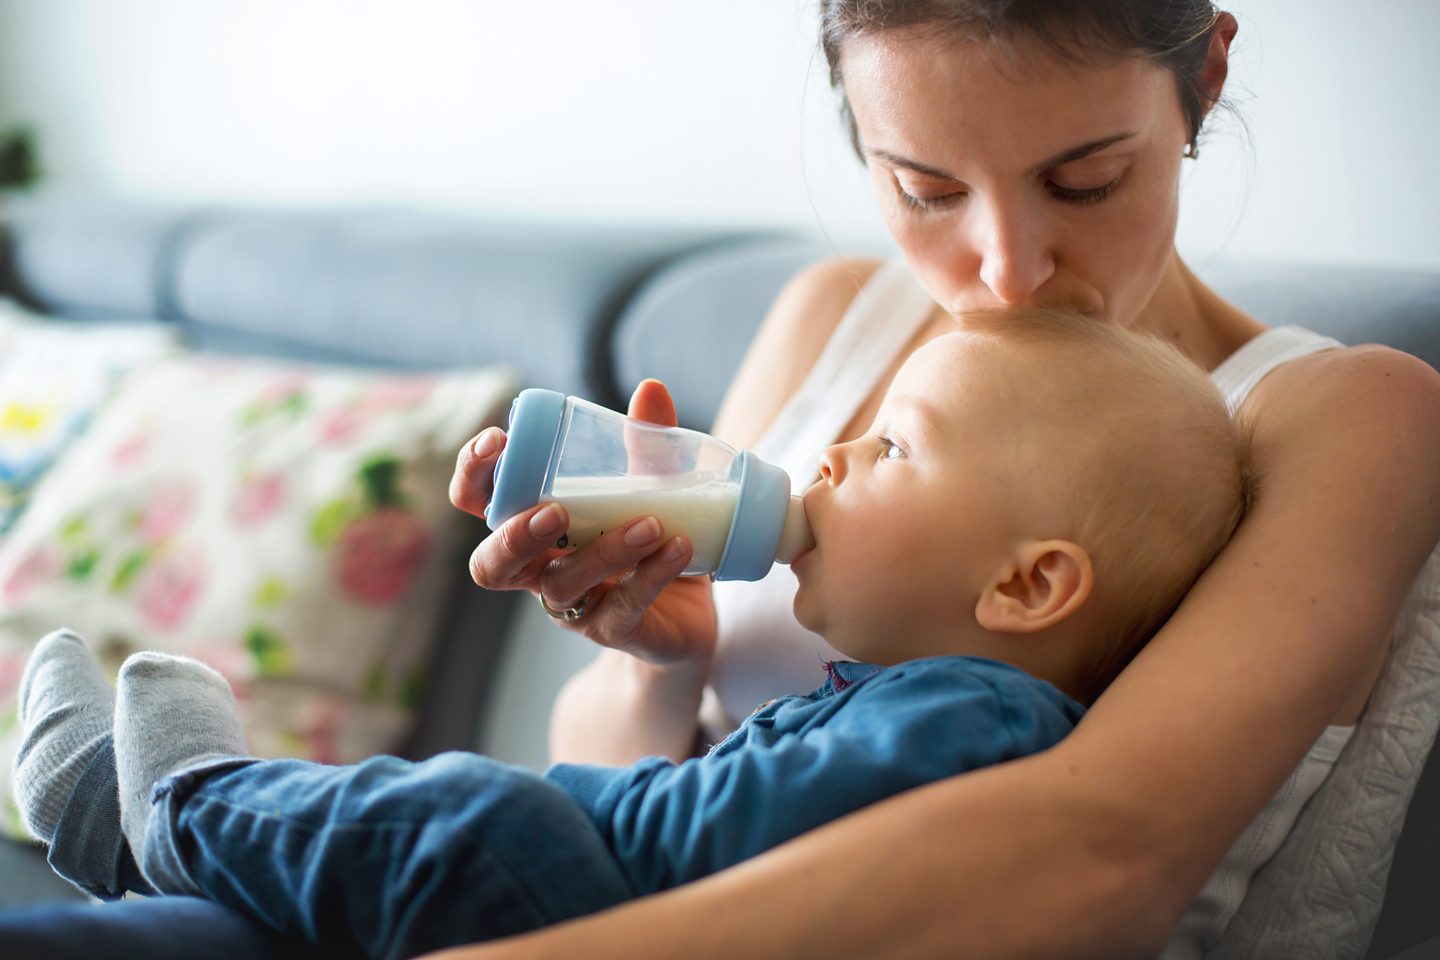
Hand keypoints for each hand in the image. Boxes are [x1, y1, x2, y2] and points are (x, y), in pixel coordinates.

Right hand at [449, 379, 717, 667]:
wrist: (690, 617)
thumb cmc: (653, 544)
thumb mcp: (653, 488)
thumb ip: (647, 444)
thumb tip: (651, 390)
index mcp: (535, 528)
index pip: (479, 504)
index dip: (472, 476)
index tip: (498, 441)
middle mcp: (542, 570)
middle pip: (492, 566)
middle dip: (515, 537)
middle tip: (554, 511)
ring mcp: (576, 607)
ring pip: (563, 586)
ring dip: (603, 551)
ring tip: (650, 523)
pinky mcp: (616, 631)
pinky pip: (622, 609)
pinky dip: (650, 575)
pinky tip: (677, 548)